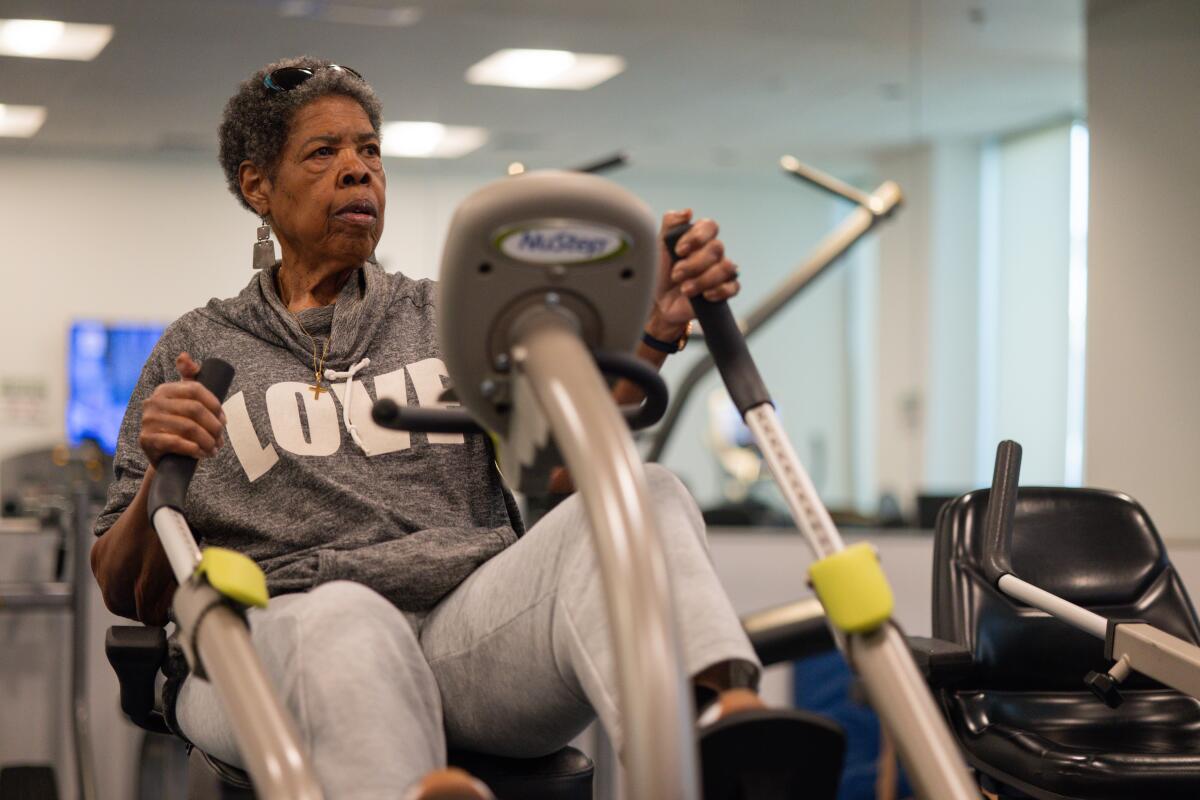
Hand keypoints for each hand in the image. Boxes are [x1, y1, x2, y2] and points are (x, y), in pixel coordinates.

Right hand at [138, 352, 226, 465]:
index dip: (215, 405)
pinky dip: (193, 449)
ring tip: (214, 449)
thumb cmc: (180, 425)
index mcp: (165, 389)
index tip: (224, 420)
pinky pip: (175, 442)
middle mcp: (152, 402)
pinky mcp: (146, 440)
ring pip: (188, 428)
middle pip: (194, 410)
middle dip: (213, 426)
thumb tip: (184, 356)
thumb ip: (189, 376)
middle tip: (221, 439)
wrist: (163, 456)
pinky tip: (201, 453)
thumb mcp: (186, 400)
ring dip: (207, 441)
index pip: (196, 389)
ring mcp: (147, 421)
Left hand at [647, 209, 740, 339]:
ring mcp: (720, 271)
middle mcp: (712, 252)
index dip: (697, 237)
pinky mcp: (724, 290)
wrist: (658, 304)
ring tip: (685, 289)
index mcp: (698, 238)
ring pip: (726, 267)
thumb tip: (688, 212)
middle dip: (693, 264)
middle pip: (717, 248)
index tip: (679, 250)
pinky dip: (718, 291)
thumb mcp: (657, 247)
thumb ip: (670, 224)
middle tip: (676, 275)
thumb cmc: (659, 274)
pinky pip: (733, 286)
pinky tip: (704, 296)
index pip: (709, 226)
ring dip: (703, 279)